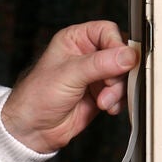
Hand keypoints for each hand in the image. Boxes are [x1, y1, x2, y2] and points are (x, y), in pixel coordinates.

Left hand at [1, 21, 139, 153]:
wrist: (34, 129)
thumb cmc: (37, 97)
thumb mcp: (69, 75)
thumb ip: (100, 64)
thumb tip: (127, 56)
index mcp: (75, 40)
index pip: (107, 32)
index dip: (117, 46)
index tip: (122, 62)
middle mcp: (87, 54)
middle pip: (120, 54)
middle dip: (119, 74)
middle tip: (109, 86)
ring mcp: (95, 75)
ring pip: (124, 75)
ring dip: (118, 90)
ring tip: (103, 101)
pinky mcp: (101, 93)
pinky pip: (122, 92)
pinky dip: (119, 101)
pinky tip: (107, 107)